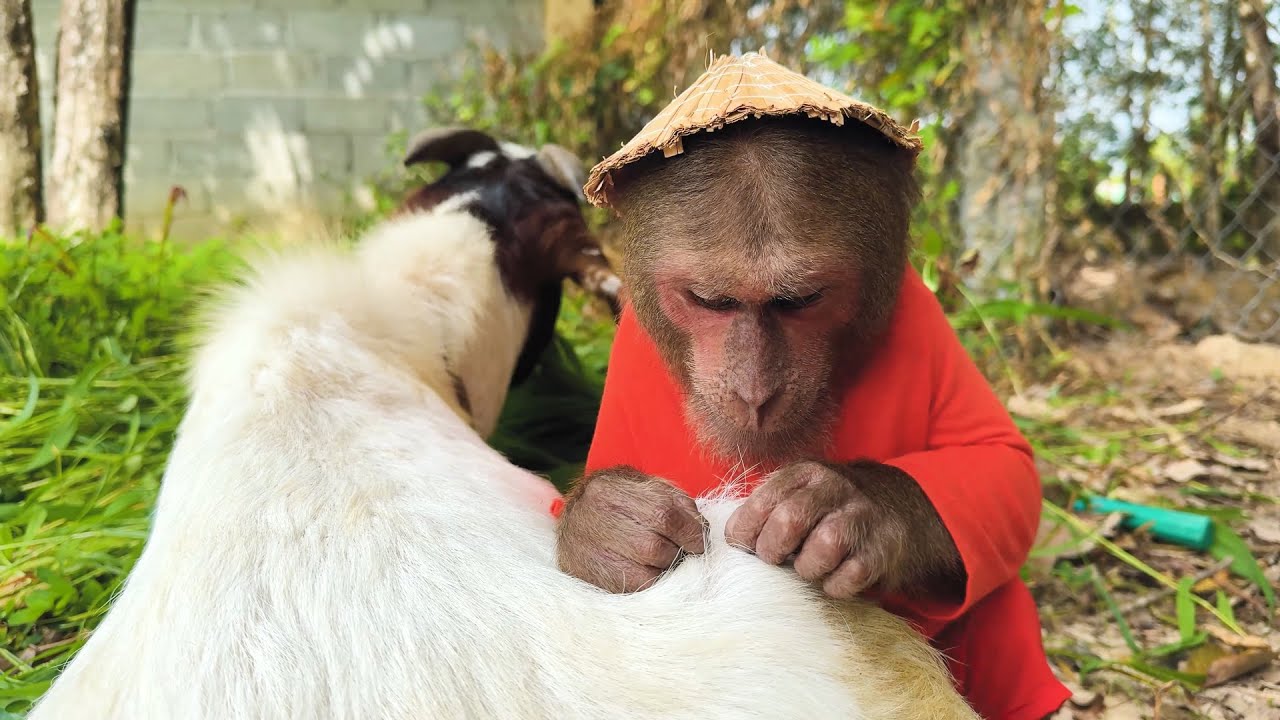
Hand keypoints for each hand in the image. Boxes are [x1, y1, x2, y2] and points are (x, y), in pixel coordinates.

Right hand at [555, 466, 706, 592]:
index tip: (699, 542)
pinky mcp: (586, 578)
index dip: (690, 533)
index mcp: (611, 491)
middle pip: (653, 548)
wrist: (574, 517)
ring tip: (664, 564)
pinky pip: (631, 593)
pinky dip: (648, 587)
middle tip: (680, 554)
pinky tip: (648, 574)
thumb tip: (702, 533)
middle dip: (676, 554)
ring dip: (664, 573)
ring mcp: (587, 551)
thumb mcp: (648, 488)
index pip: (664, 516)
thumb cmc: (621, 501)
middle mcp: (594, 519)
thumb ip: (679, 505)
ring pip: (644, 576)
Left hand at [724, 460, 960, 599]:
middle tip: (774, 558)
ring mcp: (862, 515)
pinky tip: (832, 579)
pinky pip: (852, 574)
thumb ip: (764, 509)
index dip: (746, 531)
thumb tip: (728, 540)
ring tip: (806, 567)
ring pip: (825, 545)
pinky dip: (835, 585)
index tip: (745, 546)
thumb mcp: (798, 493)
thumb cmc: (828, 508)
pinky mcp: (884, 546)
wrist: (897, 506)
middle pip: (790, 519)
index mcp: (804, 473)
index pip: (762, 501)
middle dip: (773, 549)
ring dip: (807, 567)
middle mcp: (834, 487)